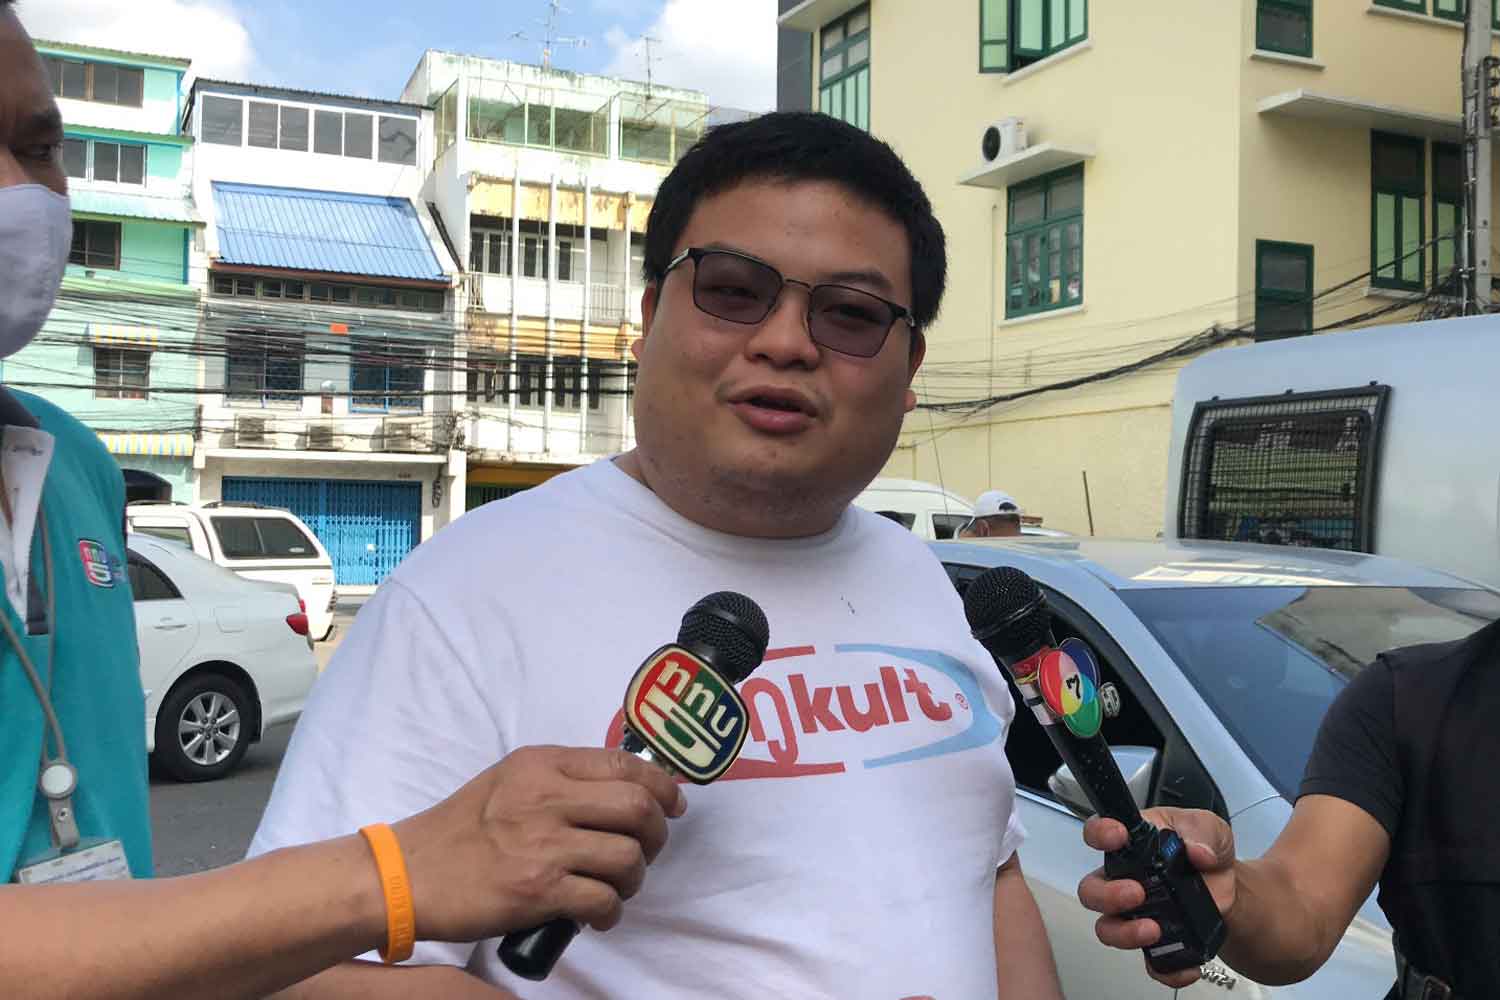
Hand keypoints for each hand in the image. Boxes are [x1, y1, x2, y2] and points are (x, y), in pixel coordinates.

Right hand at [391, 745, 686, 942]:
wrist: (409, 873)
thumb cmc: (461, 828)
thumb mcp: (510, 780)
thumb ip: (561, 777)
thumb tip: (624, 788)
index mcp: (541, 764)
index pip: (624, 764)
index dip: (662, 786)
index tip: (672, 805)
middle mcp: (546, 797)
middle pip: (638, 807)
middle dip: (657, 834)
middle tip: (646, 851)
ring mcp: (542, 845)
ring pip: (627, 857)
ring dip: (634, 878)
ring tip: (616, 886)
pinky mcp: (536, 891)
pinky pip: (602, 900)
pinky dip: (610, 913)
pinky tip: (598, 915)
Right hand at [1076, 807, 1236, 988]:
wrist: (1231, 888)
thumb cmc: (1206, 852)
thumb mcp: (1210, 829)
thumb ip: (1203, 831)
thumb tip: (1198, 851)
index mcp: (1132, 844)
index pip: (1099, 833)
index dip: (1099, 833)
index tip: (1116, 836)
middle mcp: (1123, 878)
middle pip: (1092, 890)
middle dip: (1107, 895)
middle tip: (1136, 893)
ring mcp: (1135, 913)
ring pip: (1108, 928)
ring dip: (1124, 933)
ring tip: (1153, 930)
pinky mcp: (1155, 942)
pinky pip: (1150, 962)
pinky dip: (1165, 969)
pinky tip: (1185, 964)